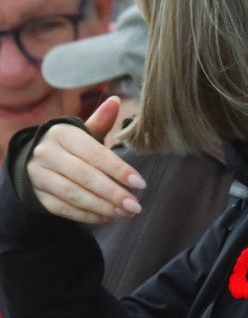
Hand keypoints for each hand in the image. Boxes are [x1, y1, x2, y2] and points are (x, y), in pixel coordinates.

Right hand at [27, 97, 146, 224]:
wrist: (36, 162)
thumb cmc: (71, 147)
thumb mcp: (84, 133)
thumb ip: (101, 122)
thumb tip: (115, 101)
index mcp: (62, 134)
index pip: (94, 154)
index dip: (118, 169)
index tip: (140, 183)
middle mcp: (46, 154)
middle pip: (84, 176)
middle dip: (113, 193)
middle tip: (136, 206)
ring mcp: (39, 176)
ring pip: (74, 195)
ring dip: (103, 207)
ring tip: (126, 213)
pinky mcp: (37, 196)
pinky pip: (65, 209)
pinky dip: (89, 215)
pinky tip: (109, 217)